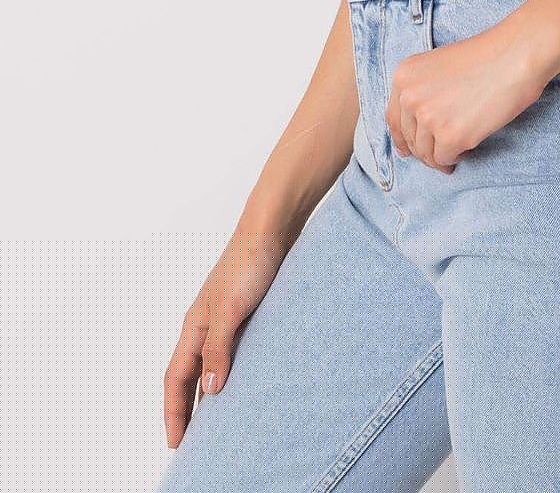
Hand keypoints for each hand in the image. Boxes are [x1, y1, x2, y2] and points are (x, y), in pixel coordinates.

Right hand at [161, 225, 289, 448]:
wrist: (273, 228)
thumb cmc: (249, 262)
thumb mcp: (231, 309)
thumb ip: (218, 348)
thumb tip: (210, 390)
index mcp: (194, 326)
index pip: (175, 379)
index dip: (173, 412)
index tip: (176, 445)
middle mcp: (205, 325)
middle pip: (189, 376)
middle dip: (187, 410)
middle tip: (192, 445)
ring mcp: (225, 319)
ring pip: (210, 365)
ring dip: (209, 394)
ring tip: (217, 424)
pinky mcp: (247, 313)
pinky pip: (231, 353)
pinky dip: (231, 374)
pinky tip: (245, 384)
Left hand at [385, 20, 549, 173]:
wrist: (515, 55)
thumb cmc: (486, 57)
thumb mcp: (438, 67)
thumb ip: (422, 92)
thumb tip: (418, 129)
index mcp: (404, 76)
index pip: (394, 119)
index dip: (403, 137)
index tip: (410, 149)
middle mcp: (409, 97)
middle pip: (410, 139)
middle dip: (425, 149)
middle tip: (442, 152)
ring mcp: (428, 117)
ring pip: (426, 153)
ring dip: (440, 156)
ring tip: (458, 150)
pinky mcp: (450, 135)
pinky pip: (445, 159)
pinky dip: (455, 159)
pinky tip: (467, 149)